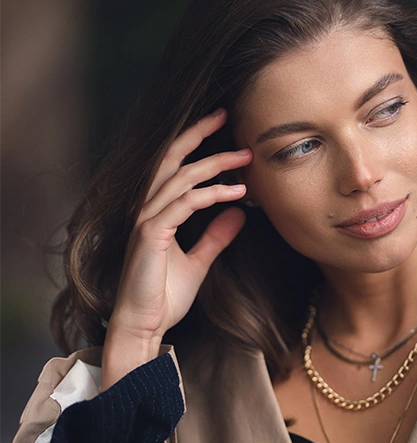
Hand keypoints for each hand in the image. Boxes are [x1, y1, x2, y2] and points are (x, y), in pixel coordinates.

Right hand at [102, 108, 251, 387]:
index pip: (174, 167)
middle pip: (172, 158)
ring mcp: (147, 220)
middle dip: (199, 134)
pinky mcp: (151, 234)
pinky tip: (236, 194)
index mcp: (156, 212)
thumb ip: (215, 237)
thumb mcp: (198, 262)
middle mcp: (147, 209)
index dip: (196, 144)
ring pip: (181, 177)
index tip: (224, 130)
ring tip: (246, 158)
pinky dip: (211, 195)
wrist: (144, 325)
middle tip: (228, 117)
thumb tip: (238, 213)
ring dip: (216, 165)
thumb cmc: (164, 297)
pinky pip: (184, 204)